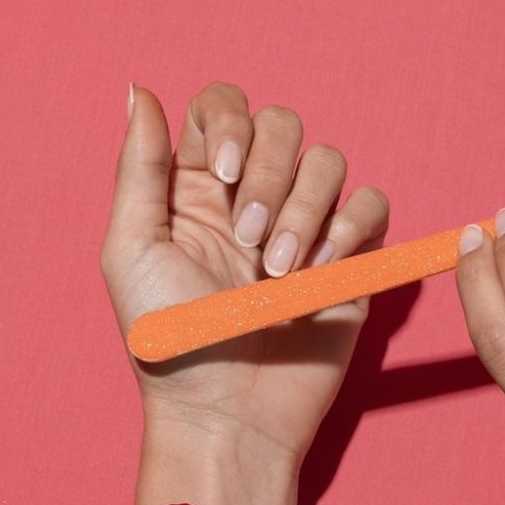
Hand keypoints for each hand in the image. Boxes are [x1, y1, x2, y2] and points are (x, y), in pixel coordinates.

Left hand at [101, 83, 387, 504]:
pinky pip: (372, 205)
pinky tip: (323, 270)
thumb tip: (140, 89)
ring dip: (308, 209)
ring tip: (282, 271)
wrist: (230, 415)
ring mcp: (306, 228)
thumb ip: (139, 169)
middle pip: (283, 125)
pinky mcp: (349, 259)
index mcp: (200, 191)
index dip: (232, 123)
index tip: (227, 173)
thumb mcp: (133, 251)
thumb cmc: (173, 345)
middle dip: (273, 174)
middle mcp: (256, 200)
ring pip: (329, 162)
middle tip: (250, 241)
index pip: (224, 108)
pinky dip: (352, 226)